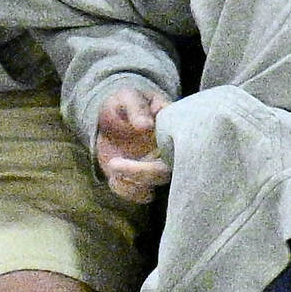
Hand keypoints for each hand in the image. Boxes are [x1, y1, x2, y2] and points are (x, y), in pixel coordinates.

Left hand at [93, 89, 167, 206]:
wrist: (111, 113)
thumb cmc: (126, 101)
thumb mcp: (129, 97)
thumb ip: (138, 108)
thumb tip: (147, 126)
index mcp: (172, 135)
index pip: (179, 152)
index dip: (163, 157)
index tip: (137, 151)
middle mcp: (167, 156)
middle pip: (165, 175)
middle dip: (141, 174)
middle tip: (114, 163)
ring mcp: (153, 169)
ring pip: (152, 190)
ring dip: (131, 186)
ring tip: (113, 166)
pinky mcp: (138, 179)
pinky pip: (137, 195)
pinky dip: (124, 191)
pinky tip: (112, 176)